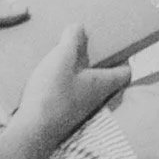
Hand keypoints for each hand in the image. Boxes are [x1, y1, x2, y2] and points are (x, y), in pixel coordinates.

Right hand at [13, 25, 132, 150]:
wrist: (33, 131)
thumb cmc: (52, 94)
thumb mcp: (61, 58)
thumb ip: (72, 40)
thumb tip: (80, 27)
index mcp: (102, 83)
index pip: (125, 73)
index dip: (125, 59)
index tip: (119, 46)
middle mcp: (95, 98)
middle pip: (105, 78)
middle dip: (98, 61)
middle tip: (87, 45)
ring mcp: (79, 109)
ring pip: (86, 86)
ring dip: (80, 72)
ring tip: (66, 56)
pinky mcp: (63, 114)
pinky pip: (70, 94)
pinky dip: (66, 83)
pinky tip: (50, 75)